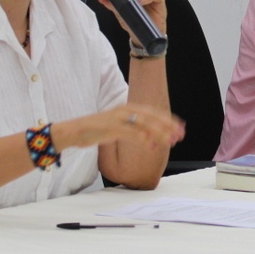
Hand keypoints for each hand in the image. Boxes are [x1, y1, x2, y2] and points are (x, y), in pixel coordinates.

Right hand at [54, 103, 184, 151]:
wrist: (74, 131)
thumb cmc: (96, 130)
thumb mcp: (118, 126)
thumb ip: (133, 128)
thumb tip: (150, 136)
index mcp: (128, 108)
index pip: (153, 112)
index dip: (168, 119)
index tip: (180, 127)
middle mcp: (124, 110)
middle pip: (152, 116)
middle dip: (168, 126)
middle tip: (180, 135)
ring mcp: (118, 118)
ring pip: (144, 124)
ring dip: (159, 132)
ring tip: (170, 141)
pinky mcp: (110, 127)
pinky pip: (130, 132)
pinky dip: (142, 138)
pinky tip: (151, 145)